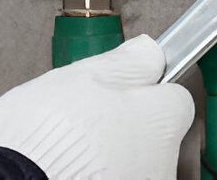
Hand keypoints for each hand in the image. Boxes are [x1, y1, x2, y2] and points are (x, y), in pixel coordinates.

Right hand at [0, 35, 192, 179]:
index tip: (124, 85)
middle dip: (127, 120)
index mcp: (158, 122)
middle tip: (87, 115)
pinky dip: (101, 173)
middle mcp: (161, 163)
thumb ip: (125, 63)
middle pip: (155, 131)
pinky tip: (71, 168)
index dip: (145, 87)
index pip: (175, 97)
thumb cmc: (41, 137)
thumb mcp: (79, 78)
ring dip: (114, 150)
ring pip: (136, 158)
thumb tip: (148, 50)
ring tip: (73, 144)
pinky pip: (118, 178)